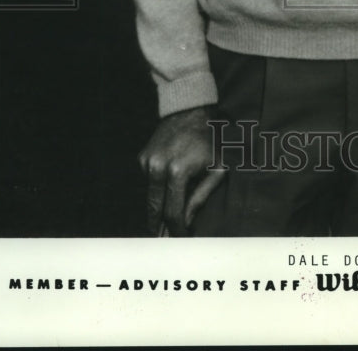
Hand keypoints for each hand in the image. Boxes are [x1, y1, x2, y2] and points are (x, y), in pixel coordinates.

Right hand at [138, 107, 225, 236]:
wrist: (190, 112)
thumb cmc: (209, 142)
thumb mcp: (216, 169)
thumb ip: (201, 197)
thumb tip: (187, 221)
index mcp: (178, 171)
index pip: (172, 213)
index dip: (176, 231)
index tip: (180, 241)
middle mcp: (158, 168)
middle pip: (153, 210)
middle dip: (158, 229)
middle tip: (163, 244)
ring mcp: (147, 162)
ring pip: (148, 198)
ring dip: (155, 211)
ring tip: (161, 227)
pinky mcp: (142, 158)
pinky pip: (148, 183)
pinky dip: (155, 190)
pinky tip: (165, 190)